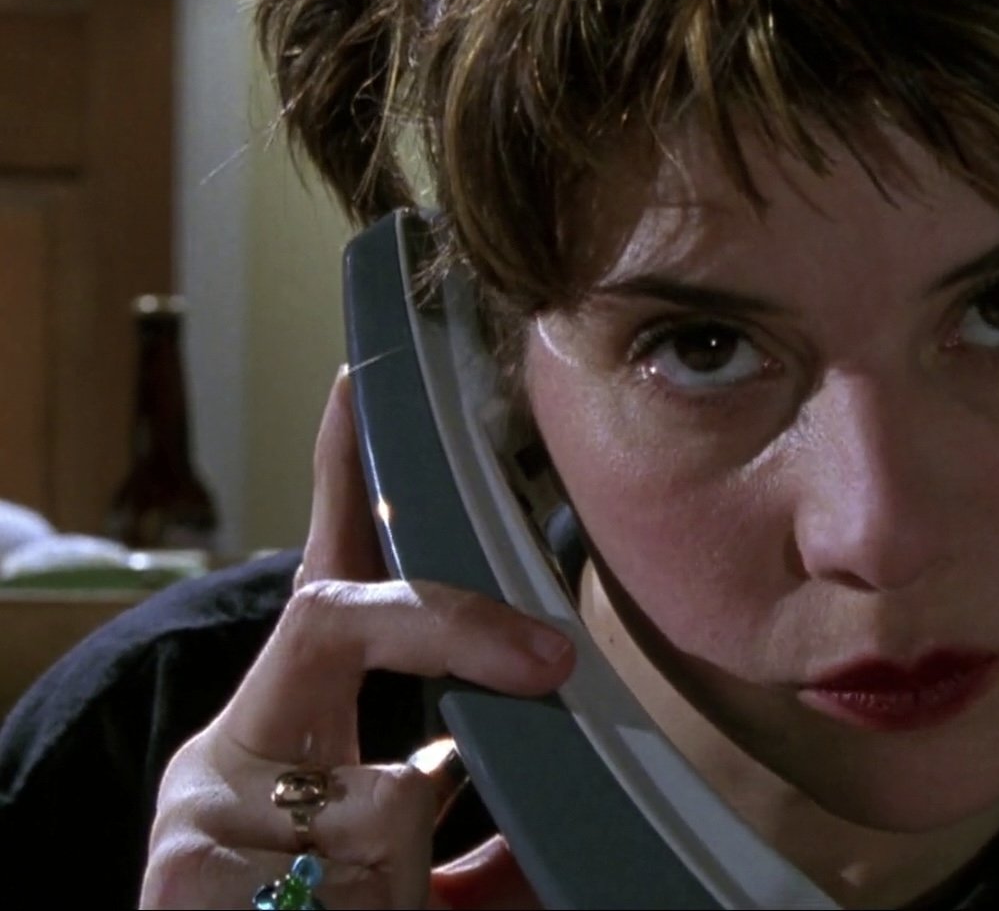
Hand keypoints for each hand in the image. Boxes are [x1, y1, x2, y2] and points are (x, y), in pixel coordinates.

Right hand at [139, 370, 574, 908]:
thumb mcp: (402, 875)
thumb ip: (474, 832)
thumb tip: (579, 813)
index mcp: (285, 728)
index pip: (330, 580)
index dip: (346, 468)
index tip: (373, 372)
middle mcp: (233, 748)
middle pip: (344, 625)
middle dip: (452, 630)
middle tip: (550, 666)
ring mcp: (202, 814)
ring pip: (374, 799)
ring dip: (411, 875)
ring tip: (385, 908)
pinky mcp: (188, 884)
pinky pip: (336, 880)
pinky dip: (390, 908)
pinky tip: (361, 910)